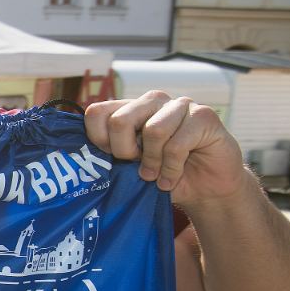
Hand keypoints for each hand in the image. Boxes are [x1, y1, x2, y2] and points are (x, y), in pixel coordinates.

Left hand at [85, 92, 246, 204]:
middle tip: (137, 169)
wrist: (205, 190)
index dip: (99, 140)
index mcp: (130, 109)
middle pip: (120, 120)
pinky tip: (172, 178)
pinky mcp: (204, 116)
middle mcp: (153, 101)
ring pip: (153, 131)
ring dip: (153, 163)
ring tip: (156, 177)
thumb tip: (84, 157)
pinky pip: (177, 144)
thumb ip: (111, 153)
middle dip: (124, 152)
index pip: (96, 112)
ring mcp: (180, 105)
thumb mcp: (130, 166)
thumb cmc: (163, 176)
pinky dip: (171, 169)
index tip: (113, 159)